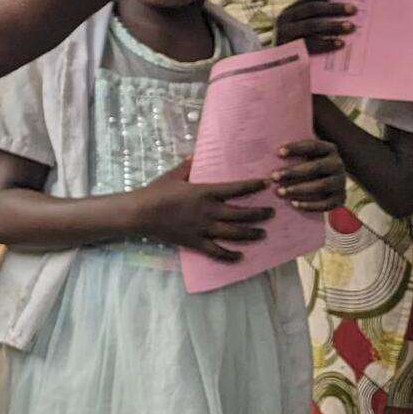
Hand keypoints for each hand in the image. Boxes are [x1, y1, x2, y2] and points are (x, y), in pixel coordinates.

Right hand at [132, 160, 272, 261]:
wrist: (140, 213)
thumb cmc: (156, 192)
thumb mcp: (173, 175)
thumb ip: (187, 167)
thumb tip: (195, 157)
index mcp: (204, 192)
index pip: (235, 188)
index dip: (252, 186)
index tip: (266, 184)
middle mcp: (208, 211)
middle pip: (241, 213)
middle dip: (259, 214)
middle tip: (272, 213)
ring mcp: (203, 228)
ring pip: (234, 233)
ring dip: (251, 233)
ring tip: (263, 233)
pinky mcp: (195, 242)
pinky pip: (216, 251)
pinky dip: (229, 255)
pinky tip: (240, 256)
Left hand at [272, 138, 346, 212]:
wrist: (326, 187)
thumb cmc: (305, 166)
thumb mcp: (302, 156)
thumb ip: (290, 151)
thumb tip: (264, 147)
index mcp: (329, 149)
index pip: (313, 146)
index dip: (296, 148)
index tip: (278, 152)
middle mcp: (337, 164)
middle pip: (316, 167)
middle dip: (293, 172)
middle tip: (274, 177)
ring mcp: (340, 182)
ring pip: (321, 186)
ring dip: (299, 189)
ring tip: (279, 192)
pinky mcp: (340, 199)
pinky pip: (326, 204)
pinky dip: (310, 205)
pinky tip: (293, 204)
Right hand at [274, 0, 356, 53]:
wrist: (275, 66)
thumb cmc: (292, 44)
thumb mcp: (297, 27)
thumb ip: (312, 18)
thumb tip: (342, 9)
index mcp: (290, 11)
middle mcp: (286, 20)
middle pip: (312, 9)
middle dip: (334, 8)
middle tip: (353, 9)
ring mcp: (286, 34)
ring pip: (311, 25)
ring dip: (333, 25)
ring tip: (351, 26)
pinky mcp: (289, 49)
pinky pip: (310, 44)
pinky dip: (326, 43)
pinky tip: (340, 43)